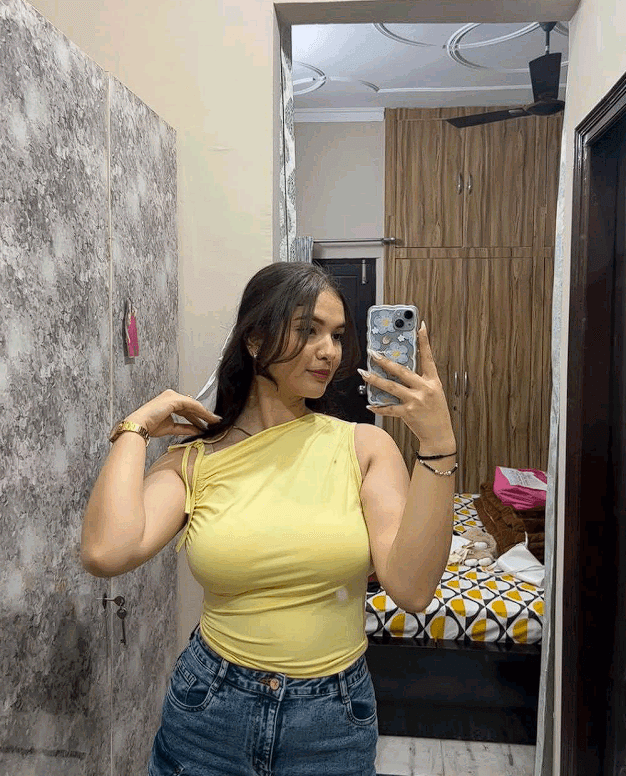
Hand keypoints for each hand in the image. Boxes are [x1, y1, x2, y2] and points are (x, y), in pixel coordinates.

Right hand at [124, 390, 220, 438]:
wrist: (139, 425)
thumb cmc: (150, 426)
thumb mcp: (171, 428)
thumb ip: (185, 428)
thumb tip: (197, 431)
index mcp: (169, 401)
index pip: (187, 409)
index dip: (198, 416)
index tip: (207, 424)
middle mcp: (171, 396)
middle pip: (192, 406)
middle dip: (204, 415)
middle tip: (215, 422)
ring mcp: (173, 396)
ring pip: (194, 405)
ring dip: (205, 414)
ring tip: (214, 421)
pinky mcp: (174, 399)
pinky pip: (191, 405)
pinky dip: (201, 412)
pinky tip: (208, 418)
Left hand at [359, 322, 454, 448]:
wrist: (440, 435)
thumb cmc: (436, 413)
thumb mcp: (434, 392)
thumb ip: (420, 381)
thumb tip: (401, 369)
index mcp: (433, 381)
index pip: (428, 357)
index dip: (425, 341)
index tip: (420, 327)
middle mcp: (424, 389)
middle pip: (402, 371)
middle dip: (385, 361)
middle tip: (373, 353)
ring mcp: (415, 401)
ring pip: (391, 387)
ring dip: (375, 380)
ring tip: (364, 373)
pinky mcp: (408, 413)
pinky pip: (389, 408)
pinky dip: (377, 407)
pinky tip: (369, 404)